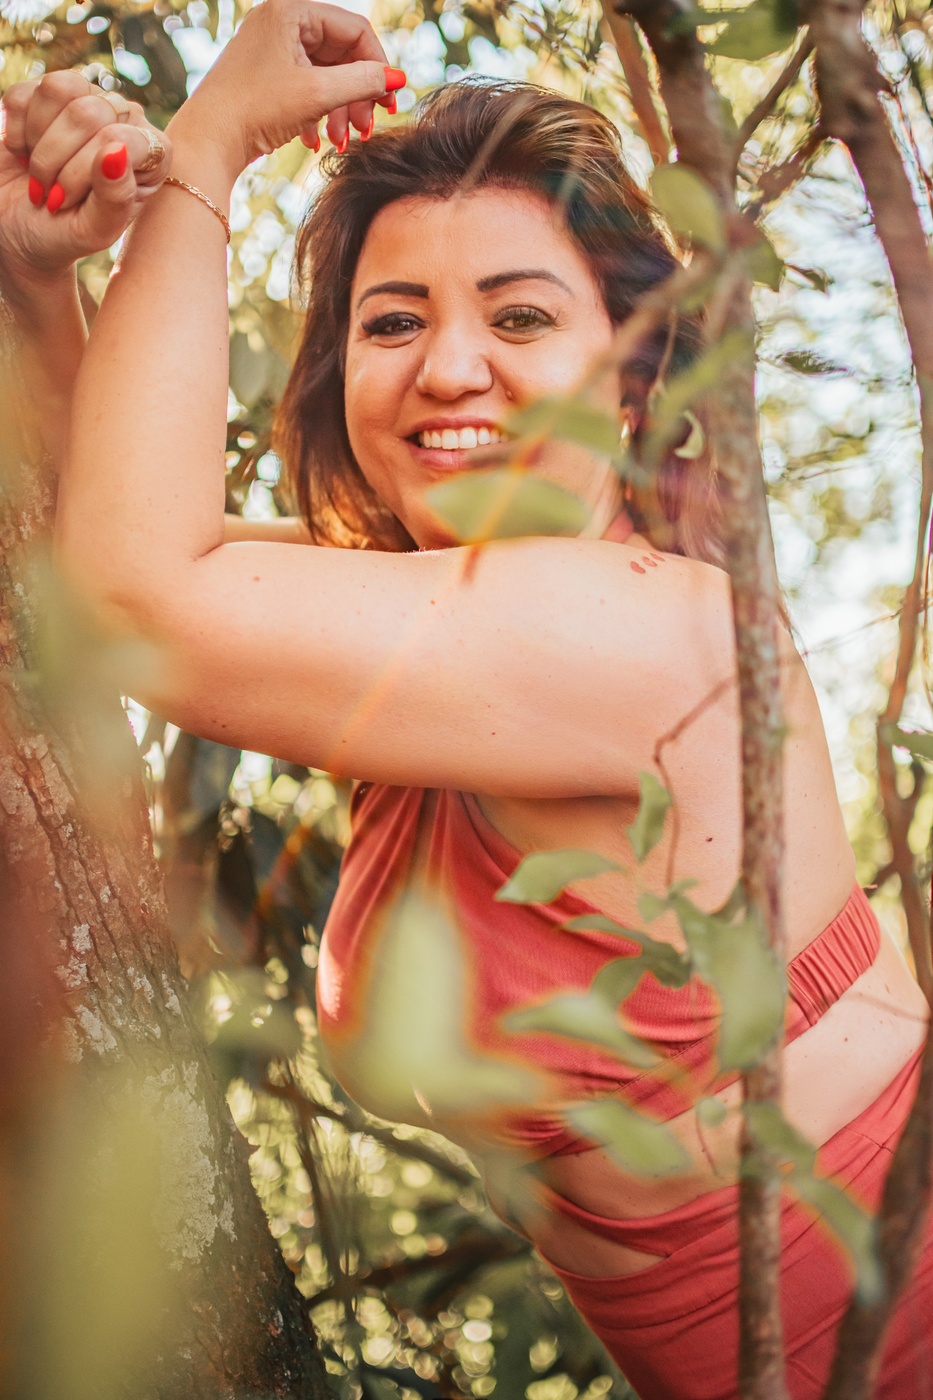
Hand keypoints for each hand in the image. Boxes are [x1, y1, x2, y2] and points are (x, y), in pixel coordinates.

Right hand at [0, 71, 172, 291]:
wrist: (19, 231)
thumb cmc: (65, 235)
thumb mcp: (94, 231)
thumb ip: (115, 198)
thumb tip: (116, 150)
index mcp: (153, 154)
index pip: (120, 138)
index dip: (82, 171)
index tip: (63, 202)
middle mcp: (125, 119)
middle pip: (88, 112)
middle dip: (56, 159)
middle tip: (48, 193)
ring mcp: (87, 100)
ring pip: (58, 88)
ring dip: (38, 139)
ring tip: (39, 170)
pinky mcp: (47, 95)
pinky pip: (25, 92)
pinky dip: (16, 128)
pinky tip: (24, 152)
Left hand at [170, 0, 400, 178]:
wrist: (208, 141)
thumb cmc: (257, 109)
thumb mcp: (318, 94)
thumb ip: (363, 81)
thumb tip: (397, 78)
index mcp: (291, 10)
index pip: (354, 29)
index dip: (377, 66)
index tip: (390, 101)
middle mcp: (280, 22)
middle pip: (340, 54)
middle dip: (357, 95)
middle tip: (368, 127)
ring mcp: (271, 50)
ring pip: (324, 75)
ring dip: (340, 111)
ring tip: (343, 142)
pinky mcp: (265, 77)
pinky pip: (305, 88)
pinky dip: (317, 115)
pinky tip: (315, 141)